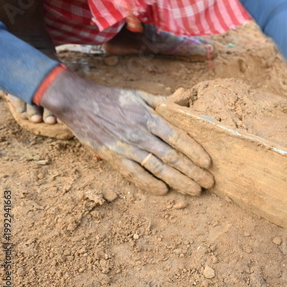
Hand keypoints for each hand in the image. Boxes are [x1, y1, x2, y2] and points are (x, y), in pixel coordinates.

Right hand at [40, 70, 213, 195]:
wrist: (78, 102)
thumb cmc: (112, 98)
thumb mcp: (139, 95)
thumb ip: (162, 102)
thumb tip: (183, 99)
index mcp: (149, 118)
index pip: (177, 137)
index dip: (194, 151)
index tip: (208, 163)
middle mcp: (140, 134)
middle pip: (172, 156)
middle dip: (193, 171)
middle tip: (208, 183)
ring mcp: (126, 147)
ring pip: (157, 168)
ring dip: (178, 181)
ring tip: (194, 190)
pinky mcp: (113, 157)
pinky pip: (133, 174)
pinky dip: (148, 184)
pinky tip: (164, 191)